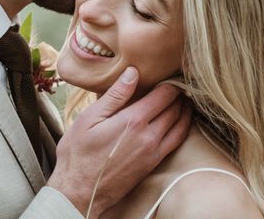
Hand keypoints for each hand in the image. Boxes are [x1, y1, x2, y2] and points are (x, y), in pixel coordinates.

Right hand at [47, 67, 191, 218]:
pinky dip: (182, 128)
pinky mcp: (153, 164)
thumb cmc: (78, 152)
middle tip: (179, 84)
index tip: (170, 74)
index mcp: (133, 121)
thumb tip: (133, 72)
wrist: (79, 191)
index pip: (164, 95)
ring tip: (182, 100)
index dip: (171, 83)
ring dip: (184, 110)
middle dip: (179, 95)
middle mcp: (149, 136)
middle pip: (175, 109)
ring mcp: (153, 152)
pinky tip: (178, 122)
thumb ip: (115, 95)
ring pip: (180, 125)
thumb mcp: (89, 118)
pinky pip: (176, 141)